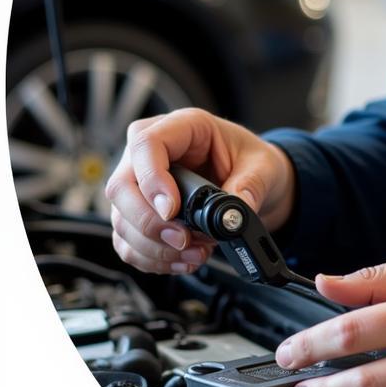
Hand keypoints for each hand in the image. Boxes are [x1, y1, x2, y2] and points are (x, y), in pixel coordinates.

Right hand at [104, 107, 295, 274]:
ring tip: (197, 252)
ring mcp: (140, 184)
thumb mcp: (264, 167)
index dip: (152, 180)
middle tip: (183, 240)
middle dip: (150, 223)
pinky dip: (154, 258)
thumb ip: (250, 187)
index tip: (171, 210)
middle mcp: (151, 153)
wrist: (255, 181)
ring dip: (156, 247)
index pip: (147, 144)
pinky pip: (128, 242)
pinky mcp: (139, 214)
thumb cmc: (252, 162)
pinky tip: (183, 259)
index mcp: (183, 127)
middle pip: (121, 187)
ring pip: (121, 220)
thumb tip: (232, 216)